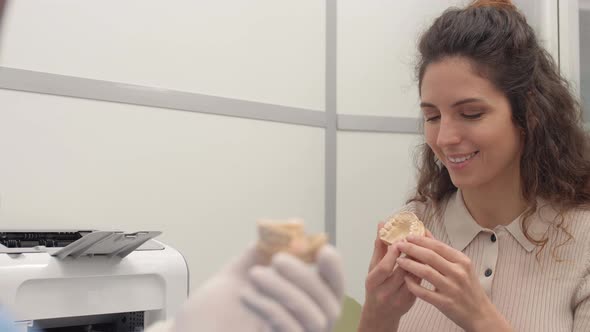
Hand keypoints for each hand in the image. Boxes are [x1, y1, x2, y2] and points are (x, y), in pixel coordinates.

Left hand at [150, 243, 343, 331]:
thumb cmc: (212, 312)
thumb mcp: (239, 273)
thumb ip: (264, 250)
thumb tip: (292, 225)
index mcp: (300, 304)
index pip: (333, 289)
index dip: (334, 270)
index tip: (322, 250)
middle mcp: (304, 326)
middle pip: (330, 304)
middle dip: (305, 276)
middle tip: (278, 259)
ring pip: (315, 318)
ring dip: (286, 290)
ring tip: (256, 274)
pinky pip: (293, 330)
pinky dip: (273, 308)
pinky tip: (248, 295)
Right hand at [358, 223, 421, 331]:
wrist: (381, 313)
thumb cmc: (376, 286)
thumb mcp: (373, 267)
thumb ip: (379, 246)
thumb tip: (382, 224)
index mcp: (373, 282)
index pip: (384, 267)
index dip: (393, 254)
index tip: (400, 241)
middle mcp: (385, 292)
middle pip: (402, 271)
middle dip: (411, 254)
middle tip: (417, 240)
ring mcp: (399, 299)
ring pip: (414, 277)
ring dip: (421, 261)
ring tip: (425, 247)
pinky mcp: (411, 301)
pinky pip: (421, 283)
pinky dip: (424, 270)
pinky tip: (428, 260)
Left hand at [395, 235, 511, 331]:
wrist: (480, 313)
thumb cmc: (468, 287)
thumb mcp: (461, 265)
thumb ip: (443, 250)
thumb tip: (425, 233)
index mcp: (462, 261)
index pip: (438, 246)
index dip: (421, 240)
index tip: (408, 236)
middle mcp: (458, 273)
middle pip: (430, 257)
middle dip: (411, 249)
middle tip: (398, 245)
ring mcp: (452, 288)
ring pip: (426, 272)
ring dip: (409, 265)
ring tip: (399, 260)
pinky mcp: (445, 303)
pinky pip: (424, 292)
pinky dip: (413, 285)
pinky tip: (405, 279)